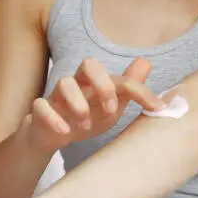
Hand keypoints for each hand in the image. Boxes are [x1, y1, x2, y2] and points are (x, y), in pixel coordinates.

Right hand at [25, 58, 163, 151]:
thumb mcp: (112, 104)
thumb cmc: (88, 116)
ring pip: (64, 83)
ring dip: (79, 105)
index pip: (121, 78)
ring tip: (87, 125)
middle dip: (104, 85)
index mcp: (98, 83)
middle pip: (88, 64)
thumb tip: (146, 62)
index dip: (140, 91)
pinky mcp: (41, 110)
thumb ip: (129, 87)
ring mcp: (58, 96)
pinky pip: (41, 105)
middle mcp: (78, 84)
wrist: (54, 135)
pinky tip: (66, 131)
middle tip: (111, 109)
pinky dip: (54, 118)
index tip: (156, 108)